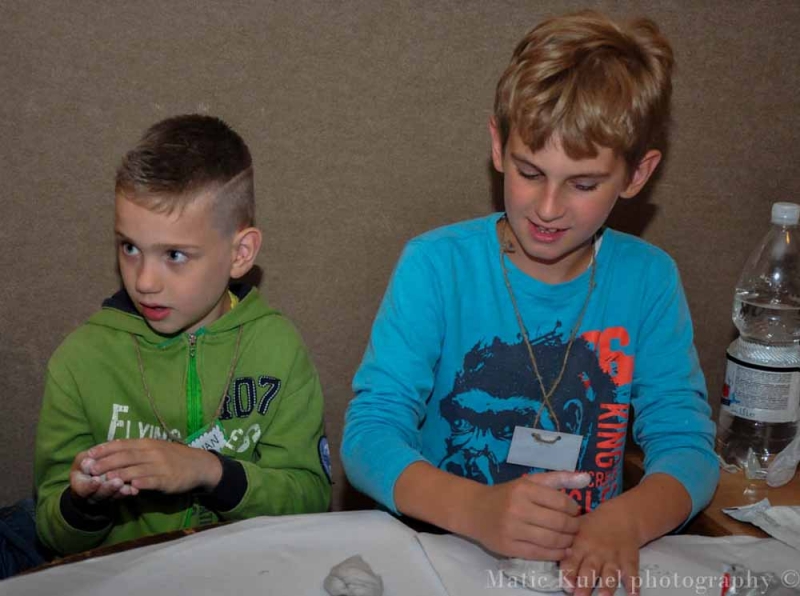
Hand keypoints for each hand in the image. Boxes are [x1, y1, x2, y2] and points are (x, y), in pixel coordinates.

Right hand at [69, 450, 137, 503]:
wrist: (93, 477)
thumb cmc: (86, 466)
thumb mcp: (80, 461)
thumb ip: (83, 462)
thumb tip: (88, 461)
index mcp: (78, 485)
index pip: (82, 488)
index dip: (89, 485)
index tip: (97, 481)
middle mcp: (90, 495)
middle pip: (99, 495)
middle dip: (108, 488)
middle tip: (118, 482)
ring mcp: (103, 497)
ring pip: (111, 497)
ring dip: (120, 491)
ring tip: (127, 487)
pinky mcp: (115, 496)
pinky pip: (121, 496)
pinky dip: (127, 492)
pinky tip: (134, 490)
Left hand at [85, 439, 222, 493]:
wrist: (198, 465)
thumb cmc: (173, 457)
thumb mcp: (155, 449)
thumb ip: (136, 451)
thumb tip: (113, 452)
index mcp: (147, 443)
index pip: (122, 444)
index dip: (104, 449)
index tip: (88, 454)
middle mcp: (152, 452)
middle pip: (125, 456)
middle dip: (106, 462)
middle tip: (89, 469)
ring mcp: (160, 465)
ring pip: (136, 468)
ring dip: (119, 474)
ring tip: (103, 479)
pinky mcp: (167, 479)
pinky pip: (151, 480)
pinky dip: (141, 483)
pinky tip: (131, 487)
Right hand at [462, 471, 590, 559]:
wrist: (475, 510)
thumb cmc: (506, 495)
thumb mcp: (529, 481)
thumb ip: (559, 478)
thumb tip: (587, 478)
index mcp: (524, 489)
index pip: (560, 501)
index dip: (573, 508)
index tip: (575, 511)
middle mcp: (517, 508)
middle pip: (558, 522)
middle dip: (573, 526)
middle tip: (576, 527)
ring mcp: (512, 529)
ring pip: (551, 540)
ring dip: (567, 541)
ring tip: (570, 538)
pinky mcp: (508, 547)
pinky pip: (539, 554)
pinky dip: (556, 553)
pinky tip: (562, 549)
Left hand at [560, 500, 641, 595]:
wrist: (621, 516)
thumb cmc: (593, 526)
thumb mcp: (576, 529)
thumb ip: (564, 544)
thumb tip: (546, 553)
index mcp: (580, 544)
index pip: (571, 560)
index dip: (568, 573)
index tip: (566, 585)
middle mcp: (596, 552)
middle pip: (590, 570)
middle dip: (584, 584)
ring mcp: (613, 556)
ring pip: (610, 573)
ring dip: (606, 586)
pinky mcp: (629, 559)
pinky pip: (632, 572)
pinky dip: (634, 584)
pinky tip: (634, 595)